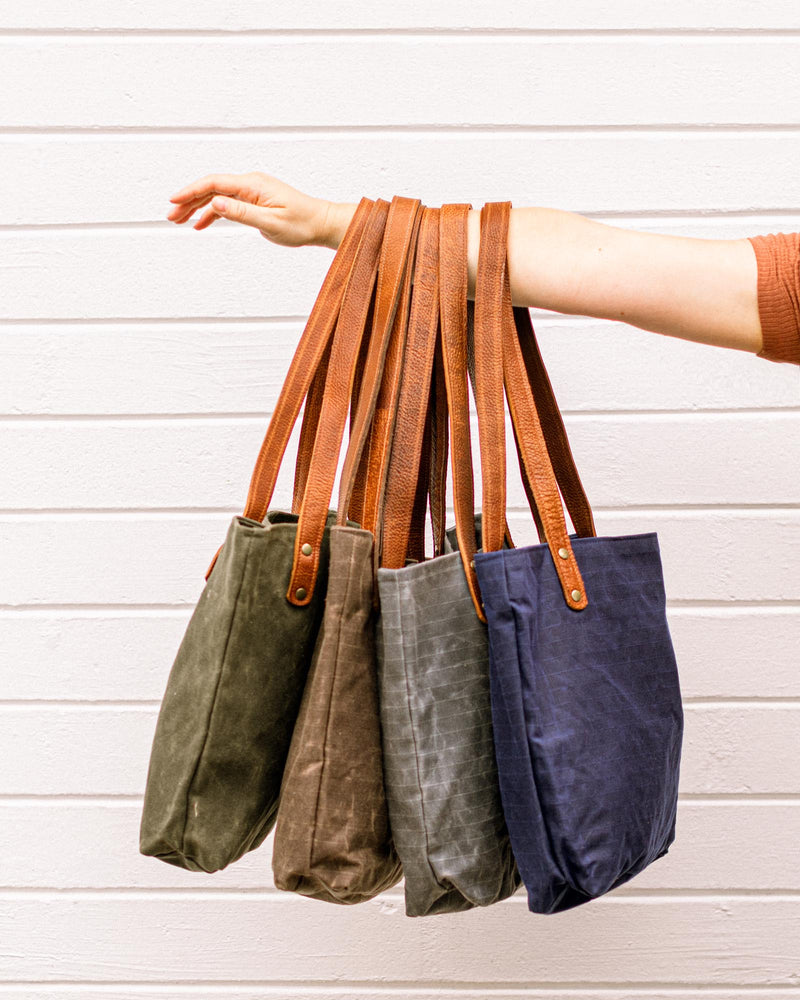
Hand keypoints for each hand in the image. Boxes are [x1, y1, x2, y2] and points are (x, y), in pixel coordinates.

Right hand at [165, 171, 335, 247]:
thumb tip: (216, 203)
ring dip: (197, 207)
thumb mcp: (270, 222)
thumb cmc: (301, 224)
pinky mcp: (254, 199)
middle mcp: (250, 183)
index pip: (214, 183)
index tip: (173, 200)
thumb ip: (242, 212)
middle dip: (188, 200)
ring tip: (180, 220)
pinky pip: (228, 203)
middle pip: (211, 188)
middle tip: (170, 215)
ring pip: (217, 196)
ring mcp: (252, 190)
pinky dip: (213, 212)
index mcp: (253, 184)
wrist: (320, 223)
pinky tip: (200, 224)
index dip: (191, 191)